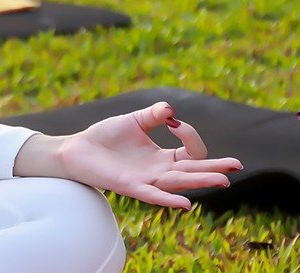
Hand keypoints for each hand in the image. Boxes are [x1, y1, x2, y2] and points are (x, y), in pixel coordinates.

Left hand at [23, 101, 241, 209]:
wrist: (77, 149)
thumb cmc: (106, 137)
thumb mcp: (133, 121)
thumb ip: (152, 115)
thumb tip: (171, 110)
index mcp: (162, 157)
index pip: (191, 152)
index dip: (190, 135)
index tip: (173, 121)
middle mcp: (159, 171)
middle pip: (193, 170)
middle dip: (214, 168)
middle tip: (236, 166)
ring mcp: (147, 180)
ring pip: (179, 182)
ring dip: (200, 181)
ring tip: (222, 180)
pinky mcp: (130, 186)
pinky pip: (153, 196)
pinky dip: (168, 199)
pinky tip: (185, 203)